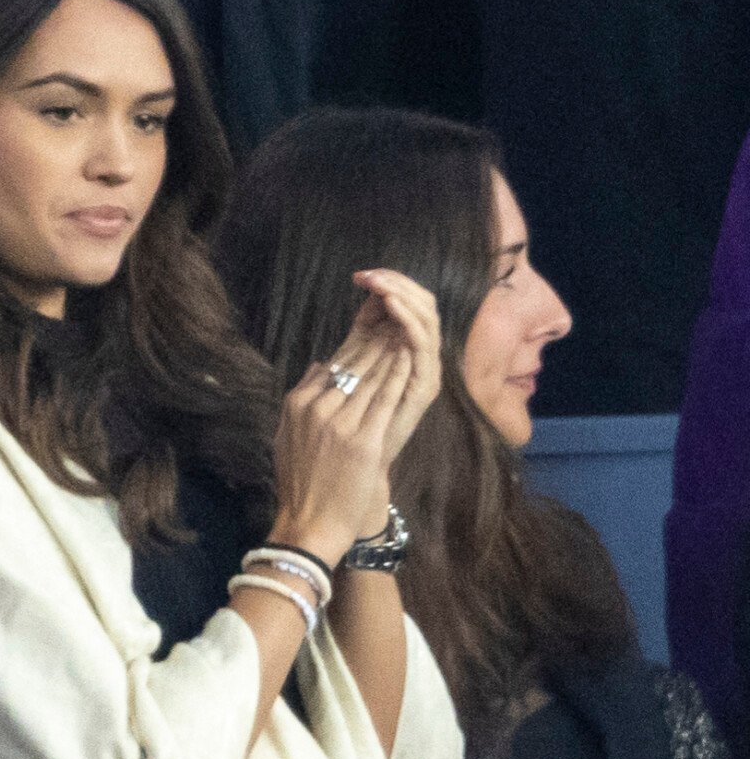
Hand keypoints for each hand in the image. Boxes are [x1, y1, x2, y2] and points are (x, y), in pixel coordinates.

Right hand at [269, 329, 413, 566]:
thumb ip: (301, 397)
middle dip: (377, 337)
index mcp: (298, 405)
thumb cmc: (300, 485)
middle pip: (353, 364)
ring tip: (405, 328)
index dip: (357, 342)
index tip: (375, 325)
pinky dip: (397, 374)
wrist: (309, 525)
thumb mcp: (287, 435)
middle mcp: (317, 409)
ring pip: (370, 376)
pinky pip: (383, 399)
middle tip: (396, 315)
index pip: (333, 364)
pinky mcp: (363, 442)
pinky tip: (408, 356)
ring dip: (390, 349)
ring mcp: (340, 424)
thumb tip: (319, 367)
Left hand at [348, 270, 441, 472]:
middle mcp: (417, 364)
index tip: (359, 275)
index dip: (384, 288)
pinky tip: (391, 303)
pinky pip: (421, 344)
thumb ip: (343, 362)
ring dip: (401, 296)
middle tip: (370, 273)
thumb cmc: (342, 444)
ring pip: (423, 319)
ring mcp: (423, 374)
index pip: (401, 310)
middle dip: (394, 285)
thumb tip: (334, 343)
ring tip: (380, 282)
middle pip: (418, 308)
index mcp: (399, 360)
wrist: (349, 484)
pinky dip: (408, 320)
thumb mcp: (339, 392)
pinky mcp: (425, 386)